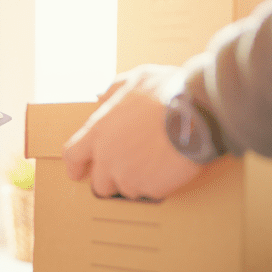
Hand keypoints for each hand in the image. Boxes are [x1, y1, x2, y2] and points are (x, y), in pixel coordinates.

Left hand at [62, 65, 202, 200]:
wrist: (198, 112)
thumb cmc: (168, 92)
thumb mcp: (136, 79)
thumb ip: (114, 91)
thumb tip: (101, 97)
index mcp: (99, 131)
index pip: (73, 156)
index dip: (75, 166)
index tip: (78, 173)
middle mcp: (108, 157)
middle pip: (99, 184)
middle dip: (112, 179)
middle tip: (131, 168)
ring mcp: (128, 175)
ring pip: (126, 190)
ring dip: (138, 181)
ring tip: (156, 163)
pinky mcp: (150, 188)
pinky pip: (150, 193)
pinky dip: (158, 185)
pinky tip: (169, 167)